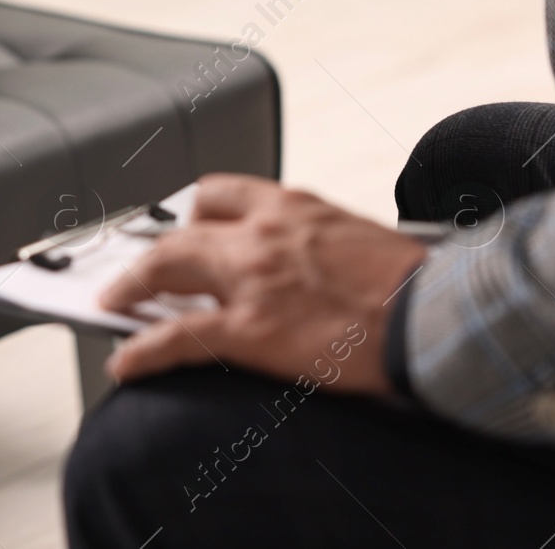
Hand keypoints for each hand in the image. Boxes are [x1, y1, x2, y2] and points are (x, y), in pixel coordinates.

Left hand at [99, 174, 426, 394]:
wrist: (440, 317)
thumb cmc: (416, 286)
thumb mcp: (357, 239)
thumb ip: (317, 244)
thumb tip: (305, 267)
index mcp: (294, 206)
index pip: (220, 193)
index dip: (191, 214)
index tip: (181, 227)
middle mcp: (263, 231)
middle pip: (182, 230)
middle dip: (152, 251)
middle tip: (134, 270)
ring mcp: (252, 278)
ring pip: (166, 268)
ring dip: (132, 285)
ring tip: (114, 301)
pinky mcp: (251, 328)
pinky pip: (177, 336)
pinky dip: (142, 350)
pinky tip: (125, 362)